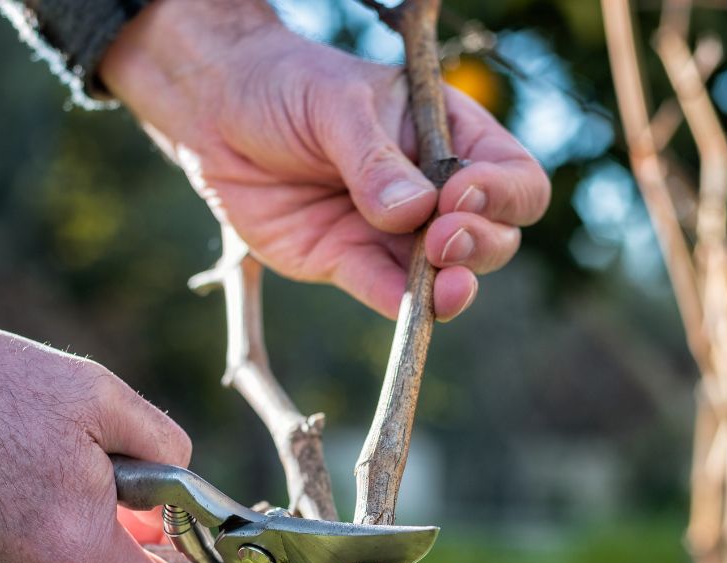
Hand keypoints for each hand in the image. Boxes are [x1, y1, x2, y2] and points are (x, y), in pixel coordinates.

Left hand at [100, 0, 550, 319]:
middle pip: (494, 234)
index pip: (512, 176)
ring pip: (448, 274)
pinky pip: (388, 294)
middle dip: (479, 242)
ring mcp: (395, 233)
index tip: (460, 194)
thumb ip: (374, 159)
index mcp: (451, 137)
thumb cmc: (286, 87)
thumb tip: (414, 212)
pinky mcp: (350, 263)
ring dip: (452, 284)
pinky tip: (412, 311)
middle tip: (442, 237)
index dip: (501, 194)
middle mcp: (434, 190)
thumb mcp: (335, 106)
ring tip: (444, 283)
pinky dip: (404, 309)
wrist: (215, 112)